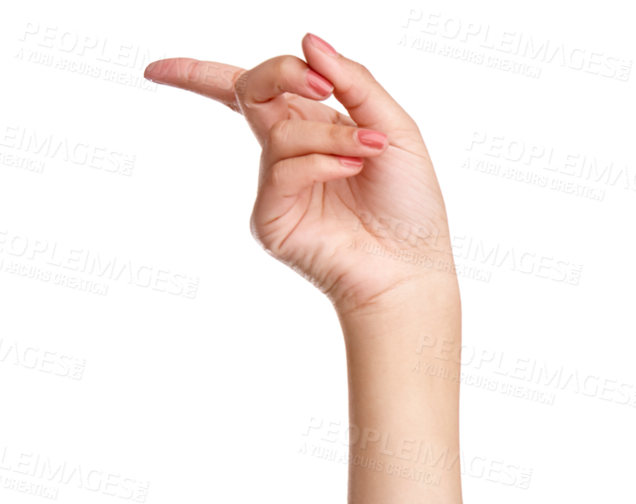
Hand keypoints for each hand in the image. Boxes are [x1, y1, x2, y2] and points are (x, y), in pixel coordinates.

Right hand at [144, 32, 455, 315]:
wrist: (412, 269)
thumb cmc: (409, 204)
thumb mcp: (394, 128)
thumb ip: (354, 83)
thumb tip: (308, 40)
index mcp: (313, 125)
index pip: (250, 90)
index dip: (199, 74)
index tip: (161, 70)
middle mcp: (288, 153)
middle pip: (250, 91)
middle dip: (280, 73)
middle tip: (318, 85)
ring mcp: (277, 186)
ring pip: (280, 131)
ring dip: (328, 133)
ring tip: (368, 150)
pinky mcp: (272, 218)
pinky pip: (283, 171)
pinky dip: (321, 162)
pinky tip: (351, 171)